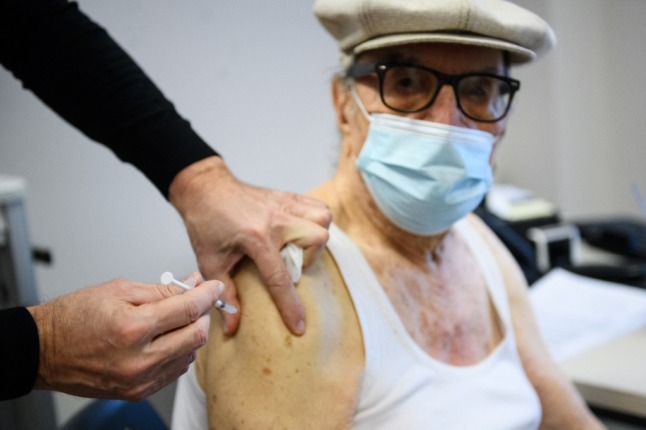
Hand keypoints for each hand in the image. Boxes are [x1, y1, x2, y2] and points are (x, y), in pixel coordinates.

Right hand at [28, 274, 222, 400]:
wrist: (44, 350)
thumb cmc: (74, 317)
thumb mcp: (120, 290)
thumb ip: (162, 289)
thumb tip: (192, 284)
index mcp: (134, 328)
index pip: (188, 310)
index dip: (207, 294)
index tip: (215, 286)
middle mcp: (139, 359)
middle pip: (197, 337)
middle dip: (203, 315)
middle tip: (198, 302)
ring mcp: (139, 380)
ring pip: (189, 355)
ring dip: (191, 334)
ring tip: (175, 319)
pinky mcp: (137, 392)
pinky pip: (174, 371)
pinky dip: (178, 352)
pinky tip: (166, 339)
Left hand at [169, 156, 330, 334]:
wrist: (204, 187)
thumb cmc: (205, 222)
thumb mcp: (210, 262)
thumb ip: (225, 293)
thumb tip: (234, 327)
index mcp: (255, 237)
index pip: (280, 278)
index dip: (290, 306)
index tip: (299, 327)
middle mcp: (275, 219)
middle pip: (317, 238)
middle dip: (310, 258)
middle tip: (290, 263)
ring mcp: (283, 204)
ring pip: (323, 218)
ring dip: (316, 236)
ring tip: (298, 246)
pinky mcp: (286, 196)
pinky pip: (316, 205)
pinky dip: (315, 219)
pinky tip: (300, 230)